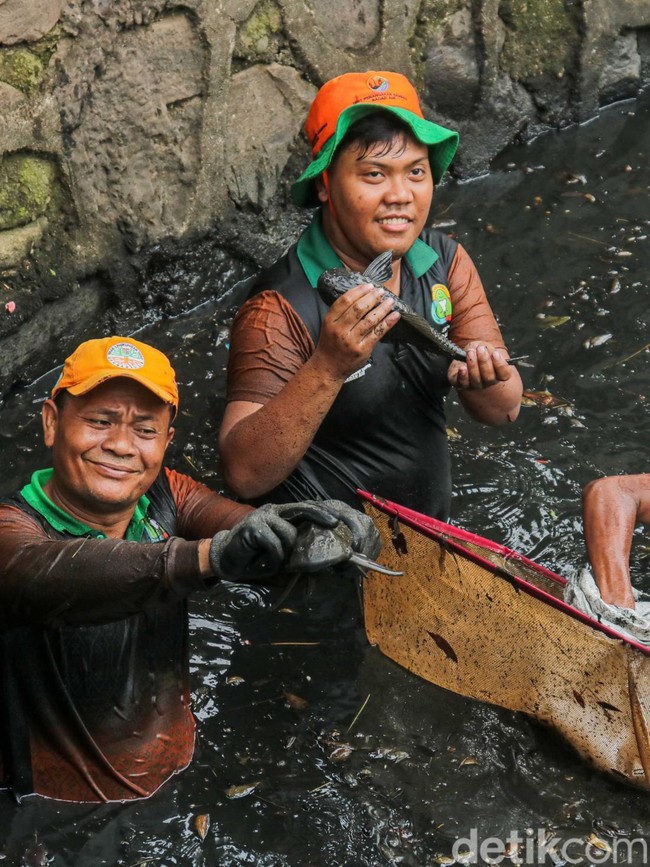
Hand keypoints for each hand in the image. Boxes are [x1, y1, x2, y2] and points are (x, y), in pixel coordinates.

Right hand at [208, 500, 378, 581]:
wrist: (226, 560)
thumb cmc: (255, 556)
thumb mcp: (280, 549)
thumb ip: (296, 544)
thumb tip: (321, 550)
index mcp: (279, 514)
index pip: (303, 508)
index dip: (321, 513)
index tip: (336, 521)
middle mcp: (272, 511)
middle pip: (301, 509)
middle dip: (320, 516)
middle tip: (334, 524)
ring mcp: (262, 517)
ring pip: (288, 534)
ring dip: (284, 554)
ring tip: (272, 560)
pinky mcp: (253, 527)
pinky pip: (274, 545)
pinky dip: (271, 560)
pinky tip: (261, 562)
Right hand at [313, 284, 399, 379]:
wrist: (328, 368)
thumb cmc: (330, 344)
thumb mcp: (328, 326)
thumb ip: (340, 313)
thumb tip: (361, 295)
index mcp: (330, 321)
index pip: (344, 301)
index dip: (358, 291)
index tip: (368, 285)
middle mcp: (340, 330)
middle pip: (358, 309)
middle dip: (372, 297)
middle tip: (381, 291)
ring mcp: (351, 341)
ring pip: (370, 320)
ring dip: (382, 308)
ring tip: (390, 301)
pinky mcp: (362, 349)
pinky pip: (377, 333)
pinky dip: (388, 323)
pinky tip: (394, 316)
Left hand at [447, 342, 514, 390]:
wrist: (462, 358)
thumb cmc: (477, 353)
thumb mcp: (483, 346)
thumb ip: (485, 347)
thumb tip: (482, 348)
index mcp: (498, 373)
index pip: (504, 375)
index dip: (501, 365)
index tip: (495, 354)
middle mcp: (487, 382)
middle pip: (489, 378)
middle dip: (484, 361)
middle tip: (480, 349)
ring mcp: (475, 385)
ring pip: (476, 379)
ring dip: (473, 365)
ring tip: (470, 352)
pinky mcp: (462, 384)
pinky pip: (463, 383)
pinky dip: (462, 375)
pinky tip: (462, 368)